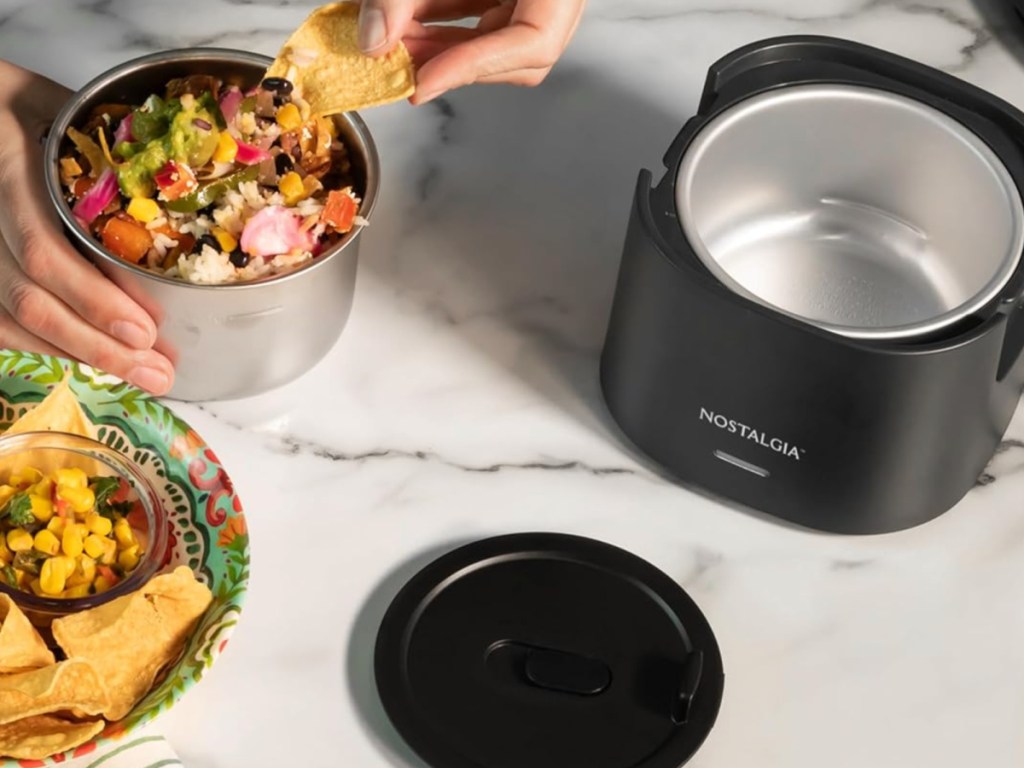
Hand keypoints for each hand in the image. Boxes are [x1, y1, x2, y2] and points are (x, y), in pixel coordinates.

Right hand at [0, 60, 173, 394]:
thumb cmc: (19, 104)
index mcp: (8, 172)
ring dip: (77, 356)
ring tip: (138, 376)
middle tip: (157, 373)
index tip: (147, 330)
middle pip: (32, 299)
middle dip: (99, 345)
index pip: (45, 251)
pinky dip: (43, 350)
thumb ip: (111, 153)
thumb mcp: (63, 108)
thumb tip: (184, 192)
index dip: (96, 298)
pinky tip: (88, 364)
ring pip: (11, 319)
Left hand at [358, 0, 585, 103]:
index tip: (422, 81)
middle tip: (396, 66)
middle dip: (451, 62)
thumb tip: (374, 40)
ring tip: (393, 44)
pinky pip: (491, 9)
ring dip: (443, 44)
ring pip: (501, 34)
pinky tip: (407, 23)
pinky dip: (447, 19)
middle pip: (519, 52)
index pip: (534, 43)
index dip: (474, 66)